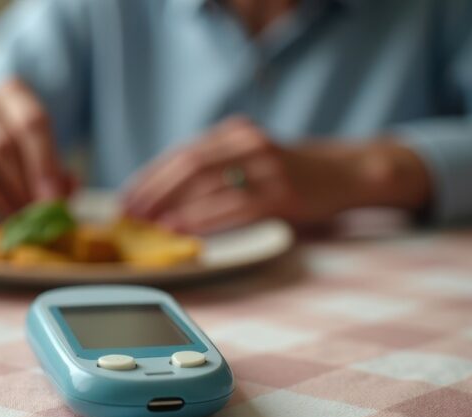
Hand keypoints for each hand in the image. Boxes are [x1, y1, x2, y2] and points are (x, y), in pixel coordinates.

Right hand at [0, 79, 74, 215]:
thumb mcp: (41, 163)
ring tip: (21, 211)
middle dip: (26, 181)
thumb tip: (67, 189)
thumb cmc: (12, 160)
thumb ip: (58, 176)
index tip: (52, 196)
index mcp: (14, 93)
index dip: (45, 163)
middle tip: (37, 210)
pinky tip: (0, 206)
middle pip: (7, 141)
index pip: (33, 121)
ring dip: (6, 189)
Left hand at [123, 117, 430, 233]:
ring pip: (207, 183)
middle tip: (130, 214)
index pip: (181, 153)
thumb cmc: (288, 172)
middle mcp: (247, 142)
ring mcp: (267, 166)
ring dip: (172, 205)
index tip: (126, 197)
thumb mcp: (249, 158)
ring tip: (148, 224)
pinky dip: (203, 218)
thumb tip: (163, 200)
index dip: (149, 177)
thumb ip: (215, 170)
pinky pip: (234, 206)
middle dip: (154, 191)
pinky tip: (182, 229)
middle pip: (188, 164)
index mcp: (233, 132)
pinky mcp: (282, 193)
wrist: (345, 172)